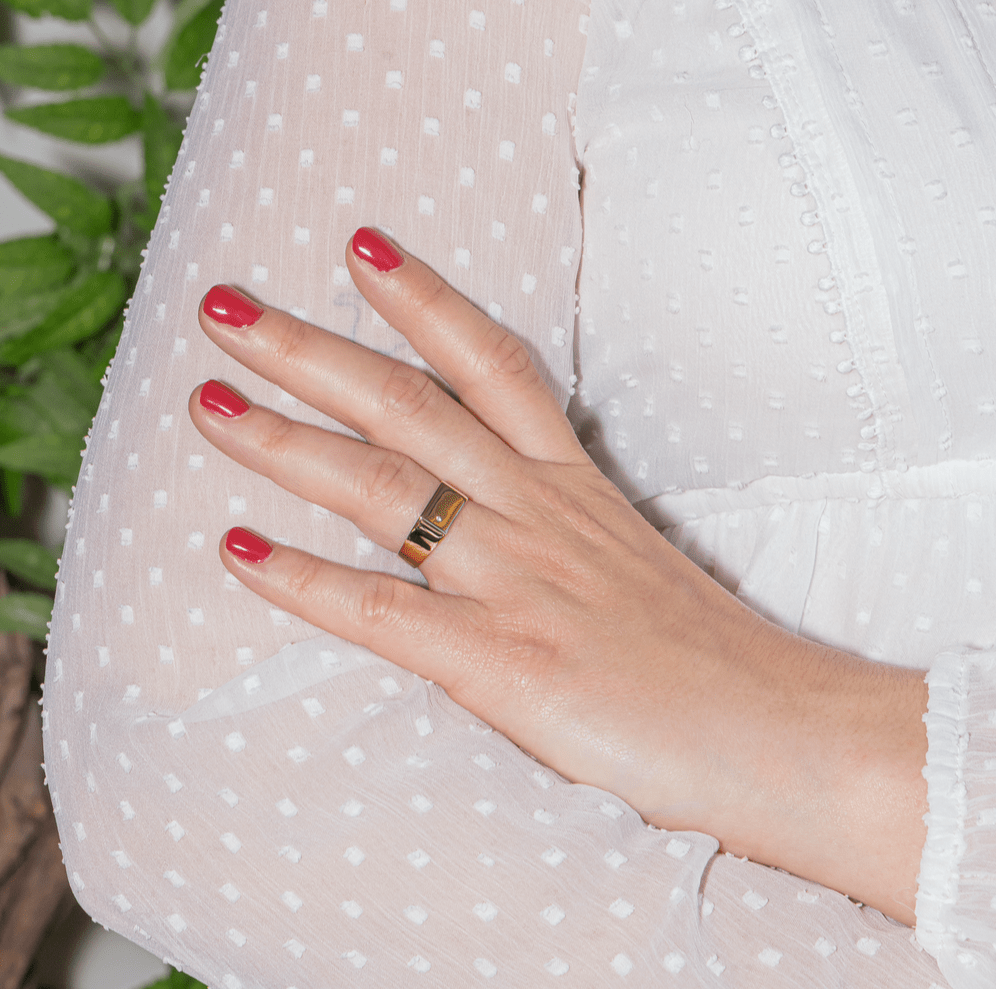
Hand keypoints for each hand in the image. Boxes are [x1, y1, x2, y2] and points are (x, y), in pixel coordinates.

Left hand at [190, 227, 928, 923]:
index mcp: (576, 487)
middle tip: (228, 308)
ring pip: (384, 489)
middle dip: (313, 351)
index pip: (495, 365)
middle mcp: (539, 514)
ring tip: (209, 403)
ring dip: (285, 442)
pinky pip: (383, 612)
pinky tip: (237, 552)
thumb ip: (564, 531)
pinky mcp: (505, 664)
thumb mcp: (635, 564)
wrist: (787, 733)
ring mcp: (519, 583)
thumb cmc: (717, 660)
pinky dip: (303, 581)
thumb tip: (496, 526)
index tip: (361, 248)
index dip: (424, 300)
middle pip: (412, 407)